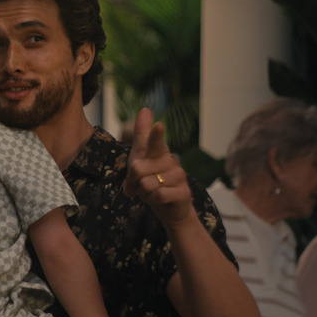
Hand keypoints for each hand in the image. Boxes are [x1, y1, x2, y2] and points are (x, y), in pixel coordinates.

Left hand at [123, 108, 192, 227]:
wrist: (168, 208)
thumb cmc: (151, 181)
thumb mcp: (140, 160)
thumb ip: (141, 138)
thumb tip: (145, 109)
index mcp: (159, 152)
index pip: (155, 141)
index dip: (155, 135)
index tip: (158, 125)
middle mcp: (171, 161)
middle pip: (137, 169)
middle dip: (133, 182)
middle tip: (141, 185)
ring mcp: (179, 176)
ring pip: (147, 184)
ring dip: (145, 193)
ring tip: (153, 192)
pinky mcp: (184, 192)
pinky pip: (158, 196)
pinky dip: (153, 200)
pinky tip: (161, 199)